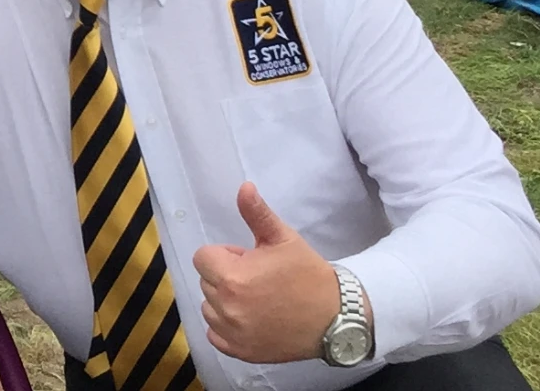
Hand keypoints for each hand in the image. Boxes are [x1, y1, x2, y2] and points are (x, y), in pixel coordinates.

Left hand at [193, 182, 356, 363]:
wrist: (336, 318)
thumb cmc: (309, 275)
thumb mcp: (284, 239)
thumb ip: (257, 213)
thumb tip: (244, 187)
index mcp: (233, 276)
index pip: (203, 257)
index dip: (225, 255)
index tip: (248, 259)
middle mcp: (226, 307)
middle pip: (206, 281)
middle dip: (225, 275)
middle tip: (257, 278)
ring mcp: (232, 333)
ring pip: (209, 307)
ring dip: (224, 301)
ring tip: (255, 299)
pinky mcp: (240, 352)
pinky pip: (215, 335)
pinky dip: (226, 328)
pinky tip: (250, 319)